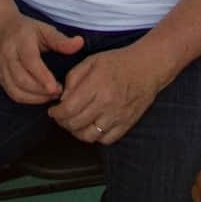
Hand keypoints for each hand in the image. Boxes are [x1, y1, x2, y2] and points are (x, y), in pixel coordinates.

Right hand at [0, 11, 83, 104]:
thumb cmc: (26, 30)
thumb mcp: (44, 29)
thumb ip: (61, 40)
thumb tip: (80, 43)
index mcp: (20, 41)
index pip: (29, 61)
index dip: (42, 76)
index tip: (56, 88)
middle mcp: (8, 55)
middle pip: (21, 79)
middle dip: (41, 90)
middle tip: (59, 92)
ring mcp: (1, 68)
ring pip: (15, 89)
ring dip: (35, 97)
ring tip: (52, 95)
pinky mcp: (0, 78)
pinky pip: (12, 94)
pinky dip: (28, 99)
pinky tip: (41, 97)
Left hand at [48, 45, 170, 144]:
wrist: (148, 68)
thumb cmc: (118, 62)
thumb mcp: (91, 61)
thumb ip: (73, 78)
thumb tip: (62, 98)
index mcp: (96, 86)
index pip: (69, 109)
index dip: (56, 114)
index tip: (53, 111)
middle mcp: (107, 103)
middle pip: (76, 124)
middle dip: (63, 123)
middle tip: (61, 117)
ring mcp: (117, 116)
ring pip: (89, 136)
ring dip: (77, 132)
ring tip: (75, 123)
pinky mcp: (127, 124)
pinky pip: (105, 140)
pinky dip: (95, 136)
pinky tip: (92, 126)